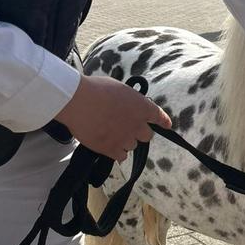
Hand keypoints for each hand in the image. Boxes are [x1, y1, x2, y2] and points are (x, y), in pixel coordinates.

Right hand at [55, 75, 170, 161]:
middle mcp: (137, 125)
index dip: (163, 121)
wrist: (77, 101)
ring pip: (132, 146)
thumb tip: (129, 106)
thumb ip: (129, 101)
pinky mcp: (111, 149)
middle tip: (126, 127)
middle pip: (147, 136)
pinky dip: (116, 152)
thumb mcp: (119, 88)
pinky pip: (121, 156)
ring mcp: (125, 138)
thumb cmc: (95, 89)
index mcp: (142, 107)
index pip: (159, 117)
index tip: (166, 125)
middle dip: (138, 132)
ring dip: (124, 141)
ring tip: (110, 133)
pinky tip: (108, 146)